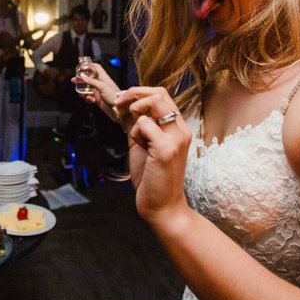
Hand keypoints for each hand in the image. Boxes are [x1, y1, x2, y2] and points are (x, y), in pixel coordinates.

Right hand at [72, 63, 120, 120]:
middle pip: (89, 78)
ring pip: (88, 88)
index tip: (81, 67)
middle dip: (81, 79)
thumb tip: (82, 75)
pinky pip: (90, 97)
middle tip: (74, 80)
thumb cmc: (114, 96)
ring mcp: (99, 92)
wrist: (119, 110)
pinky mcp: (98, 99)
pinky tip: (90, 100)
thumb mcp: (102, 86)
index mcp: (103, 77)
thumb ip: (91, 81)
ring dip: (83, 91)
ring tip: (81, 93)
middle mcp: (101, 83)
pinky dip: (88, 99)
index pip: (96, 67)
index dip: (89, 66)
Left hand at [112, 87, 191, 225]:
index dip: (138, 92)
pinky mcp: (167, 149)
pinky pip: (144, 124)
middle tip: (119, 104)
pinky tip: (139, 147)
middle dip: (134, 93)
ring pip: (155, 102)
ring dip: (136, 112)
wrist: (162, 206)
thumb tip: (122, 106)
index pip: (161, 95)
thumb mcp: (142, 144)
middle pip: (160, 93)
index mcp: (177, 128)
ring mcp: (176, 139)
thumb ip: (136, 125)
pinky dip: (135, 132)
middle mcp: (181, 130)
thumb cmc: (152, 178)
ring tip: (133, 132)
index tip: (121, 100)